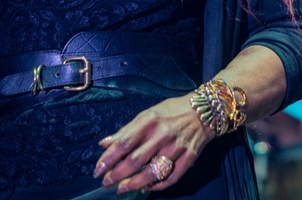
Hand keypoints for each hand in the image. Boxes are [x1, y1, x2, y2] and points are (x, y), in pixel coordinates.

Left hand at [93, 94, 211, 194]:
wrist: (204, 111)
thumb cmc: (171, 111)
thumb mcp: (146, 114)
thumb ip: (126, 130)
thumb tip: (104, 143)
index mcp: (149, 121)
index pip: (124, 142)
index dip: (109, 158)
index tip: (98, 169)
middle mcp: (162, 135)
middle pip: (136, 160)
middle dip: (118, 174)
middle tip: (105, 183)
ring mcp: (177, 148)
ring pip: (153, 172)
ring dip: (135, 183)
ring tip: (121, 189)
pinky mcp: (189, 158)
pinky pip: (172, 177)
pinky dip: (157, 186)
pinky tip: (146, 188)